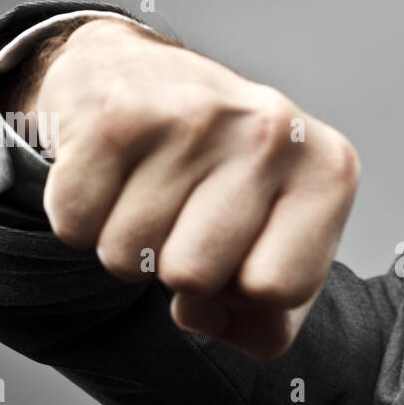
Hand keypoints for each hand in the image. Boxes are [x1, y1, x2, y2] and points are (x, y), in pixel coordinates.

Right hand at [33, 18, 359, 359]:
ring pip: (126, 257)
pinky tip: (112, 175)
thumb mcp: (276, 252)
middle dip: (178, 270)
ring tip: (150, 193)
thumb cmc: (222, 184)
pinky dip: (81, 216)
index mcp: (328, 172)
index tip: (240, 251)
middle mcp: (272, 131)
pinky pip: (75, 223)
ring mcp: (194, 115)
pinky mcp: (115, 112)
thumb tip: (201, 316)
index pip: (279, 288)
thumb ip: (268, 324)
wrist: (143, 80)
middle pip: (193, 278)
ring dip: (126, 244)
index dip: (245, 292)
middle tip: (185, 219)